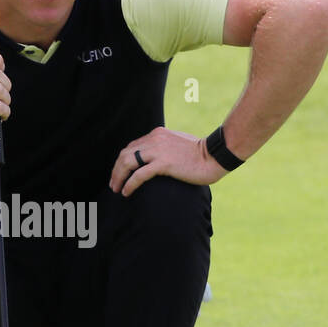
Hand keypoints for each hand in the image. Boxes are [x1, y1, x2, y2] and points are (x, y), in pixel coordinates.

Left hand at [109, 126, 227, 195]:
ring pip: (128, 163)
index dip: (122, 161)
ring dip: (118, 177)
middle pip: (125, 154)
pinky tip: (126, 192)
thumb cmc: (200, 153)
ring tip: (116, 189)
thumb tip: (157, 158)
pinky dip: (130, 184)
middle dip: (116, 170)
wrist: (214, 155)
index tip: (119, 173)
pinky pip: (139, 175)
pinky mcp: (163, 164)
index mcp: (157, 134)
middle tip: (113, 184)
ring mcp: (158, 151)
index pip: (132, 146)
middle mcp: (154, 139)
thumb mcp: (178, 143)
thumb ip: (165, 146)